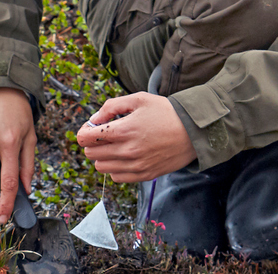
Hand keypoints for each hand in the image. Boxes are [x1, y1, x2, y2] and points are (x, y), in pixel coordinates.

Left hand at [75, 92, 195, 181]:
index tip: (93, 127)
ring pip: (101, 168)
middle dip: (93, 143)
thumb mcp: (138, 99)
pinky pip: (117, 177)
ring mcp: (135, 166)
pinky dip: (115, 168)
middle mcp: (127, 151)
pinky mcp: (144, 175)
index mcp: (123, 130)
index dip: (85, 131)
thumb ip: (111, 106)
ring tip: (116, 145)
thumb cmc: (166, 112)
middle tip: (105, 135)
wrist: (193, 131)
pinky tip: (125, 156)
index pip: (85, 139)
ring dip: (103, 156)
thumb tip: (94, 119)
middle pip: (90, 154)